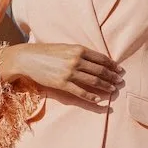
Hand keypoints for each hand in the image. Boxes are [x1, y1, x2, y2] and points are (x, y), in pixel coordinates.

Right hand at [4, 42, 123, 103]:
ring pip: (94, 81)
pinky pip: (81, 92)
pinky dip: (92, 97)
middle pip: (100, 70)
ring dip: (106, 86)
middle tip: (120, 81)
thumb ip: (79, 52)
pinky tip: (99, 99)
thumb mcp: (64, 47)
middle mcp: (76, 60)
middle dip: (112, 76)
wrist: (27, 58)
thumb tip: (93, 60)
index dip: (112, 64)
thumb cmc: (45, 52)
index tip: (119, 69)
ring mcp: (69, 72)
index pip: (100, 58)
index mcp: (78, 49)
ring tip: (113, 90)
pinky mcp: (62, 84)